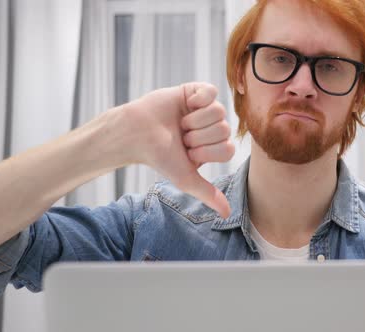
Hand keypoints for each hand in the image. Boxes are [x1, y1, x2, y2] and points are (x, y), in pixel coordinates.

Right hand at [122, 82, 233, 217]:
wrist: (135, 134)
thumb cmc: (159, 157)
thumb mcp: (185, 179)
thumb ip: (207, 193)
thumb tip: (227, 214)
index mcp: (213, 148)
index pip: (228, 149)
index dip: (207, 152)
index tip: (188, 153)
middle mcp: (212, 129)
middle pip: (224, 130)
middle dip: (199, 136)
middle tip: (181, 137)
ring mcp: (205, 109)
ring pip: (219, 112)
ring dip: (195, 120)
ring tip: (180, 124)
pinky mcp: (196, 91)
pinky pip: (211, 91)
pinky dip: (198, 99)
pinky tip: (186, 105)